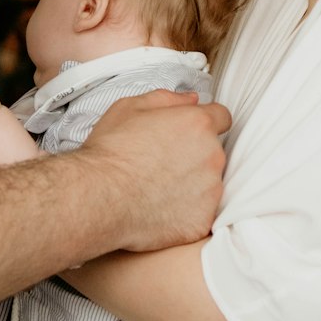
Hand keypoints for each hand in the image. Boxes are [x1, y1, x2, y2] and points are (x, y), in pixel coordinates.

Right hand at [78, 90, 230, 252]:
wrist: (98, 197)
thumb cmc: (110, 153)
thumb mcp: (130, 108)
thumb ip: (167, 99)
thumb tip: (191, 99)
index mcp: (198, 124)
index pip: (222, 117)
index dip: (206, 123)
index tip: (191, 133)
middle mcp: (212, 156)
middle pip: (214, 151)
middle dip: (195, 155)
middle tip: (162, 162)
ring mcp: (210, 191)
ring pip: (209, 183)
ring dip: (192, 184)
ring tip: (158, 187)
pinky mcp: (202, 221)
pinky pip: (200, 213)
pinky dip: (185, 212)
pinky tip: (160, 207)